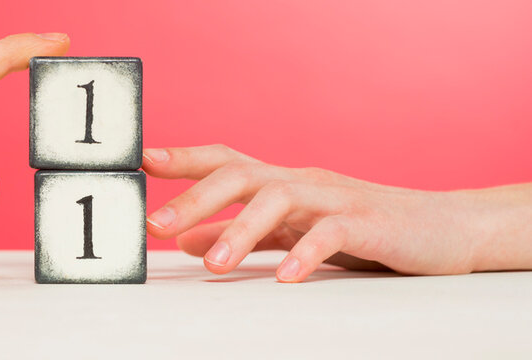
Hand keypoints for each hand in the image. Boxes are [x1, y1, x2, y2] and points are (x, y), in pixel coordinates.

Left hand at [143, 144, 531, 281]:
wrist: (442, 229)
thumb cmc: (359, 227)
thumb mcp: (290, 230)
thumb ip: (239, 233)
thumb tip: (180, 240)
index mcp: (280, 182)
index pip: (224, 160)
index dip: (181, 158)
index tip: (138, 161)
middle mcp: (302, 181)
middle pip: (241, 173)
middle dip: (195, 197)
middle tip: (154, 225)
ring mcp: (335, 198)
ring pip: (281, 197)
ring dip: (241, 230)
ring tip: (212, 265)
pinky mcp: (368, 222)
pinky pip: (332, 233)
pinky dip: (306, 254)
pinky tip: (285, 278)